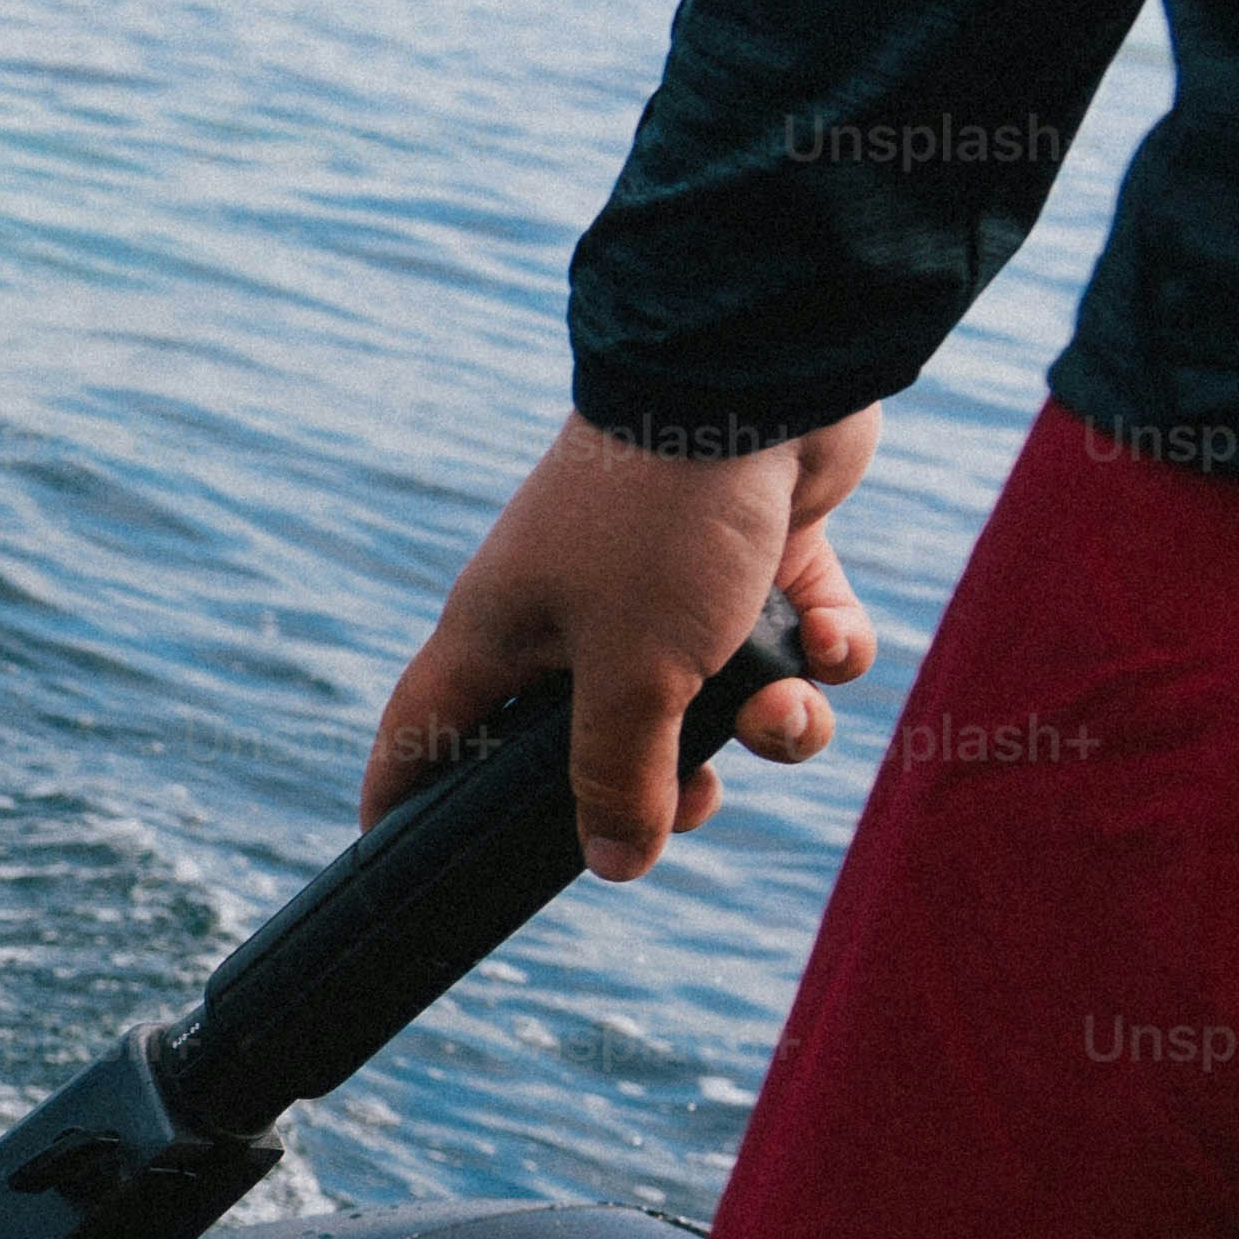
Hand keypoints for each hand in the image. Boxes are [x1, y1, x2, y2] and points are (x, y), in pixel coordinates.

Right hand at [364, 410, 883, 877]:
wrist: (759, 374)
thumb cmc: (666, 524)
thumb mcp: (636, 676)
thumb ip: (621, 778)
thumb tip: (615, 864)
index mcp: (503, 633)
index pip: (423, 731)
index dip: (406, 800)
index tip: (411, 859)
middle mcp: (571, 610)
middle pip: (592, 740)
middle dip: (660, 784)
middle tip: (697, 797)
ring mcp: (663, 579)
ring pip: (709, 699)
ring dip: (766, 726)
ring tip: (789, 707)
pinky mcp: (753, 551)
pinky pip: (788, 637)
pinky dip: (820, 651)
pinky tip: (832, 638)